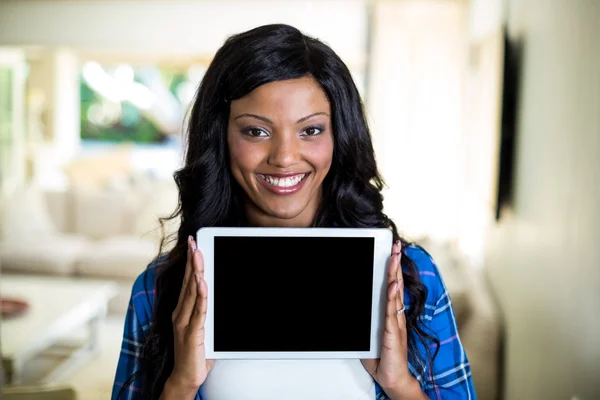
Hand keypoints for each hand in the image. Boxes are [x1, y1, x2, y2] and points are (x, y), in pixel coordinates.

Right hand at [166, 236, 214, 395]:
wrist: (185, 377)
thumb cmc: (195, 353)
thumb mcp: (203, 328)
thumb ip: (208, 313)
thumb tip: (220, 297)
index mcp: (182, 311)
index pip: (187, 282)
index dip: (189, 263)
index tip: (193, 246)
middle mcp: (180, 313)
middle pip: (187, 282)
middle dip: (191, 261)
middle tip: (193, 242)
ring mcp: (184, 322)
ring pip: (192, 292)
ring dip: (195, 271)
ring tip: (197, 255)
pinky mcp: (192, 332)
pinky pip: (199, 310)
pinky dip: (201, 294)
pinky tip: (202, 282)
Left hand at [361, 241, 421, 398]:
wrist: (393, 378)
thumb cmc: (383, 359)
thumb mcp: (369, 335)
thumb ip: (364, 322)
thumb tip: (354, 310)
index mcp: (391, 314)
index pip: (392, 287)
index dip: (393, 270)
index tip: (392, 254)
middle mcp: (395, 315)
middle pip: (396, 285)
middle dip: (395, 265)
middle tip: (396, 247)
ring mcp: (396, 322)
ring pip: (394, 294)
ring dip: (394, 274)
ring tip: (395, 258)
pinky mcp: (393, 332)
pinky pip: (392, 311)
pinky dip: (393, 297)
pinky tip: (394, 285)